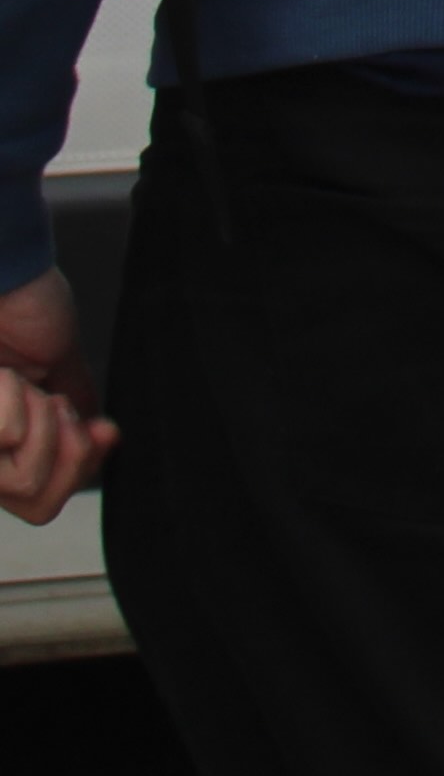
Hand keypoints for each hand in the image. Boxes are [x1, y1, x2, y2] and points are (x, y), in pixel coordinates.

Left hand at [0, 268, 108, 524]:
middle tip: (56, 406)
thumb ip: (76, 399)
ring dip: (43, 423)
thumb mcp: (60, 359)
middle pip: (36, 504)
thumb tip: (101, 431)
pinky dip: (16, 401)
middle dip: (67, 453)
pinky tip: (5, 376)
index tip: (99, 432)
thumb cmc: (23, 301)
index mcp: (7, 439)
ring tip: (22, 383)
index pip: (41, 504)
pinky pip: (7, 439)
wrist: (4, 271)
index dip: (79, 476)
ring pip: (22, 482)